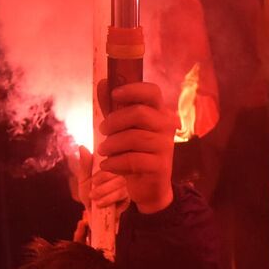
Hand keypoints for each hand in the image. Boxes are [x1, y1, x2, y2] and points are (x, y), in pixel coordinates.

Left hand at [71, 171, 131, 240]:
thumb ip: (84, 166)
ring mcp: (125, 190)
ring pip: (121, 190)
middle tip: (92, 195)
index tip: (93, 181)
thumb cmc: (88, 193)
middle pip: (118, 179)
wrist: (90, 212)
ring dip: (108, 197)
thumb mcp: (84, 180)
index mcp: (110, 170)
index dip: (102, 175)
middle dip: (104, 188)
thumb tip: (83, 151)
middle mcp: (120, 178)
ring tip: (97, 203)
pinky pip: (123, 202)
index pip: (112, 168)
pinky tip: (105, 208)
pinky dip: (113, 205)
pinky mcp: (126, 201)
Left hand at [96, 81, 175, 213]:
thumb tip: (102, 83)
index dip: (133, 90)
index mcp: (159, 112)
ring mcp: (166, 146)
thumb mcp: (122, 128)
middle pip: (139, 113)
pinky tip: (107, 165)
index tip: (114, 94)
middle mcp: (167, 126)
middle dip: (114, 121)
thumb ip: (113, 108)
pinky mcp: (160, 166)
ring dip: (112, 144)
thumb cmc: (135, 151)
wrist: (150, 185)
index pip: (152, 92)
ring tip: (103, 150)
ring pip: (134, 137)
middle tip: (102, 130)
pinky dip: (114, 163)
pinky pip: (133, 160)